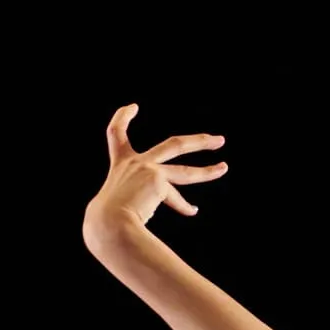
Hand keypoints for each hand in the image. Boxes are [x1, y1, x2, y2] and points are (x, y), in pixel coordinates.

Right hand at [82, 103, 227, 243]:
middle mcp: (135, 162)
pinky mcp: (158, 182)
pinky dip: (182, 207)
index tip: (133, 107)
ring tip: (224, 168)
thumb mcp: (115, 202)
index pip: (115, 133)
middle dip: (198, 142)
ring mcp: (149, 170)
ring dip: (208, 171)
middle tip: (218, 140)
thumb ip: (132, 198)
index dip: (123, 117)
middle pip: (174, 145)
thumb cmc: (106, 221)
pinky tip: (192, 211)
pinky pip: (176, 199)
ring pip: (186, 172)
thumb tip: (148, 206)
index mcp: (120, 164)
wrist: (107, 223)